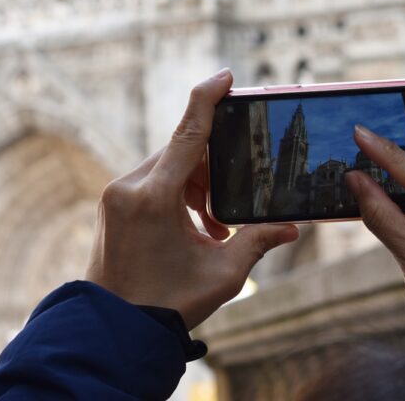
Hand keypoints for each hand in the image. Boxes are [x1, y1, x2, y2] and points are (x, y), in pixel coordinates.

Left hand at [85, 69, 299, 329]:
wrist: (113, 328)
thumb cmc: (166, 304)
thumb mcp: (222, 274)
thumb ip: (258, 242)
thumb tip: (292, 227)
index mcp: (154, 198)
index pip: (188, 134)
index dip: (208, 100)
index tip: (226, 77)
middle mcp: (129, 187)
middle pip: (182, 153)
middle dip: (213, 170)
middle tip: (229, 207)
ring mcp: (116, 194)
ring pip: (167, 167)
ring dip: (196, 186)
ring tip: (213, 229)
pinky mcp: (112, 203)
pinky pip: (151, 182)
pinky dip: (176, 194)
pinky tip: (193, 228)